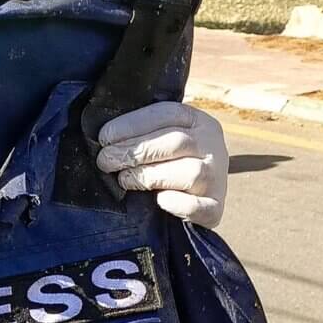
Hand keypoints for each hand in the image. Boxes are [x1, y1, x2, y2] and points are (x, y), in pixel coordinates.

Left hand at [95, 102, 227, 227]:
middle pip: (176, 143)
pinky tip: (158, 199)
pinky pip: (198, 206)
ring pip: (190, 173)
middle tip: (105, 160)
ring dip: (149, 176)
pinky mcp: (215, 209)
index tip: (104, 136)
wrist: (200, 197)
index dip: (133, 124)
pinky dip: (176, 203)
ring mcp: (217, 179)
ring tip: (123, 180)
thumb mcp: (164, 136)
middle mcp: (213, 146)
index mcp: (199, 121)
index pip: (168, 114)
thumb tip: (106, 136)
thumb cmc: (171, 161)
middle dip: (134, 151)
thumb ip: (145, 132)